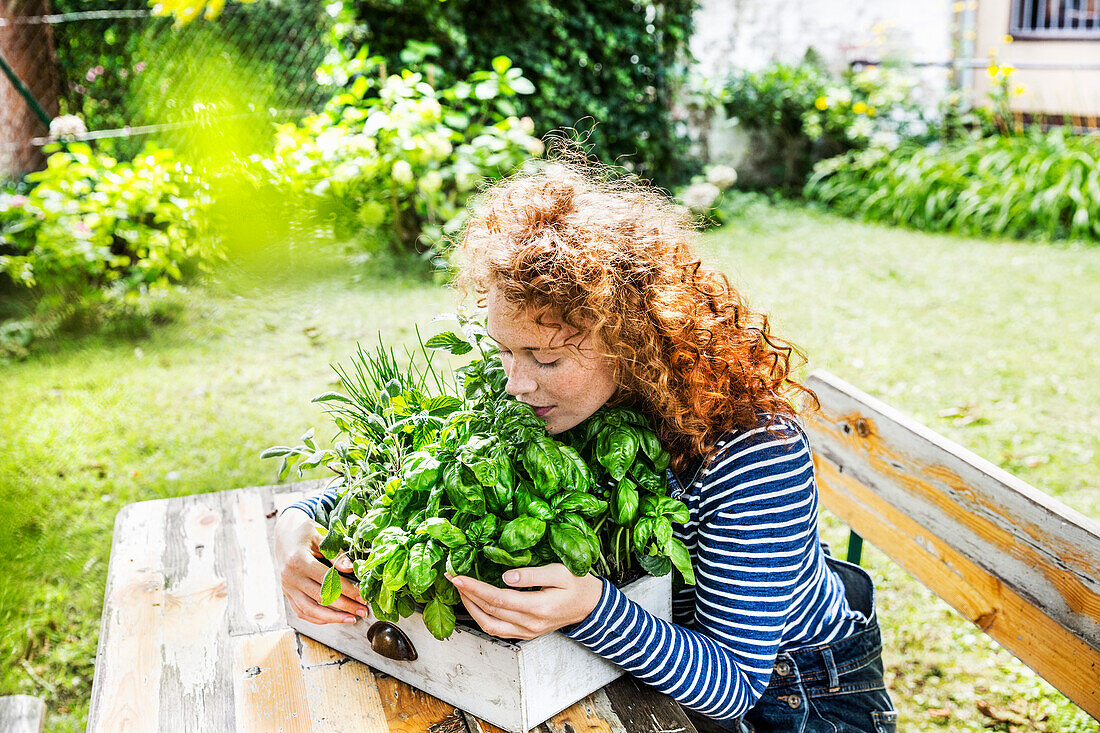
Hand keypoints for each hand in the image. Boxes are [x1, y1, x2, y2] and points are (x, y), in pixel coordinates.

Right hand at [273, 507, 370, 624]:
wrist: (284, 533)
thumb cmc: (305, 532)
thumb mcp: (321, 536)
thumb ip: (335, 554)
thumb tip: (350, 568)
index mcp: (299, 561)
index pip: (328, 581)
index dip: (348, 590)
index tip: (363, 597)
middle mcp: (291, 577)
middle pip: (321, 598)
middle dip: (345, 606)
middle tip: (363, 611)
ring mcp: (287, 587)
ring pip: (309, 610)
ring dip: (332, 617)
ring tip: (351, 618)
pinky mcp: (287, 593)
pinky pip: (301, 611)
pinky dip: (317, 618)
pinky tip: (333, 618)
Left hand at [446, 564, 603, 639]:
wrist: (591, 606)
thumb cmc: (578, 585)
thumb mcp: (559, 571)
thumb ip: (531, 574)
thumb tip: (505, 576)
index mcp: (537, 607)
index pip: (497, 598)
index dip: (474, 588)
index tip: (458, 577)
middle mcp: (529, 624)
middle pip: (489, 611)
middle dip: (467, 595)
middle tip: (452, 578)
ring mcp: (527, 632)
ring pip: (489, 625)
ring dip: (471, 609)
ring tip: (461, 590)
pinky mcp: (526, 633)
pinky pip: (498, 630)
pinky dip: (482, 617)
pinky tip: (475, 604)